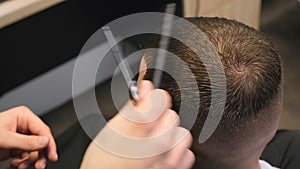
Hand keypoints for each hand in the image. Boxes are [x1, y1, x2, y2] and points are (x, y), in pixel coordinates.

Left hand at [0, 106, 57, 168]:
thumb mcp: (4, 138)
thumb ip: (26, 141)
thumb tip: (44, 142)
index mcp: (23, 116)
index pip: (42, 130)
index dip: (49, 143)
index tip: (52, 155)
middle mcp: (24, 125)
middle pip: (41, 140)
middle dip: (40, 154)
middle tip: (40, 165)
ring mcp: (21, 136)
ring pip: (36, 150)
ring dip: (30, 160)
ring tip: (21, 165)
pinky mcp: (17, 146)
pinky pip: (28, 154)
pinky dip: (24, 161)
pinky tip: (16, 163)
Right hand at [80, 80, 194, 168]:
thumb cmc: (105, 160)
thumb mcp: (112, 127)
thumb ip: (133, 105)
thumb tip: (146, 87)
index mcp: (138, 130)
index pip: (160, 99)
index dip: (154, 96)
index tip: (149, 98)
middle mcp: (156, 147)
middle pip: (172, 116)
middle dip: (160, 117)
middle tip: (146, 126)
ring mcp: (167, 162)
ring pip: (182, 134)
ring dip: (171, 135)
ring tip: (154, 141)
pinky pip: (187, 154)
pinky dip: (176, 152)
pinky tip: (162, 154)